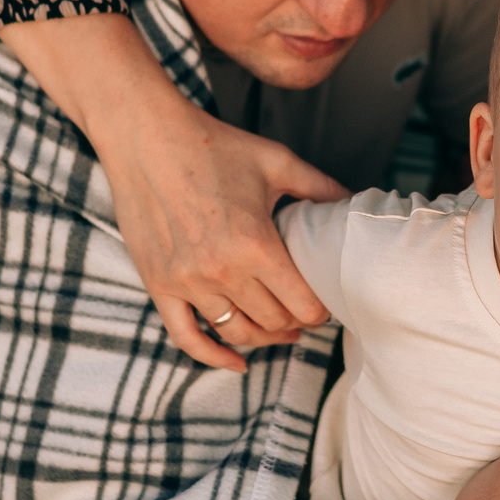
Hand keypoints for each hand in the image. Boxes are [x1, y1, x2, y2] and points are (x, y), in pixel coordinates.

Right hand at [0, 12, 347, 371]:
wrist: (145, 137)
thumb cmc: (213, 145)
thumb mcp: (276, 162)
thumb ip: (319, 188)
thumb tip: (354, 202)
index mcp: (256, 245)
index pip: (302, 306)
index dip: (320, 311)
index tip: (325, 302)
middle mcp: (221, 272)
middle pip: (274, 323)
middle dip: (296, 323)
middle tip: (305, 313)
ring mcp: (186, 282)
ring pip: (237, 332)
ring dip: (264, 337)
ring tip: (280, 329)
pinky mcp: (159, 284)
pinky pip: (186, 337)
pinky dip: (213, 357)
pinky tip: (236, 363)